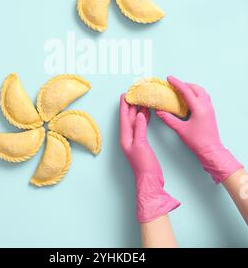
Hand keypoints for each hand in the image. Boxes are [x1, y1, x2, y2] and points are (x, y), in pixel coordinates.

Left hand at [120, 94, 179, 222]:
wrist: (150, 180)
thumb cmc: (144, 165)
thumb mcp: (141, 145)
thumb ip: (140, 129)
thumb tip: (139, 115)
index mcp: (125, 138)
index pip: (124, 118)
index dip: (124, 106)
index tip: (124, 95)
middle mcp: (128, 138)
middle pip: (129, 118)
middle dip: (130, 106)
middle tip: (132, 93)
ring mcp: (135, 141)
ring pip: (135, 122)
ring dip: (137, 111)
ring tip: (140, 100)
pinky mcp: (142, 143)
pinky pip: (141, 127)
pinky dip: (143, 119)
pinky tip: (146, 114)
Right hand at [156, 76, 242, 183]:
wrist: (211, 150)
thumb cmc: (197, 141)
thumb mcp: (180, 129)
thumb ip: (168, 119)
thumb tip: (160, 111)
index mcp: (199, 108)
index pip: (186, 91)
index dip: (177, 83)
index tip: (169, 78)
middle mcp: (206, 106)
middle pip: (195, 88)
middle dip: (184, 84)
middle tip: (174, 84)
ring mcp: (210, 109)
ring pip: (201, 92)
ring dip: (191, 88)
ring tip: (182, 90)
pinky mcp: (210, 112)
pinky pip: (204, 97)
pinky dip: (196, 94)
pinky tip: (190, 99)